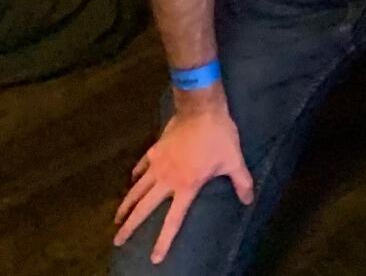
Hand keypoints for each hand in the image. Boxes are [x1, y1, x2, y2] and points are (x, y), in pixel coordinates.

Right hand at [113, 93, 250, 263]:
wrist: (201, 108)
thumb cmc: (219, 136)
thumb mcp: (234, 160)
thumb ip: (241, 182)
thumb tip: (249, 200)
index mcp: (186, 187)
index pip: (173, 221)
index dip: (163, 241)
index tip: (154, 258)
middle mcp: (167, 180)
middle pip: (144, 208)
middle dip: (130, 226)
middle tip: (117, 240)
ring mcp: (158, 164)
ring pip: (137, 190)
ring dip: (126, 205)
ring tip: (116, 218)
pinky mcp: (155, 150)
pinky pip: (141, 166)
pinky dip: (136, 175)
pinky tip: (131, 180)